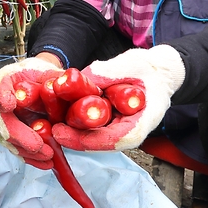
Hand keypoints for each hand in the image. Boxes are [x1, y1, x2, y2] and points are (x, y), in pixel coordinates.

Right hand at [0, 57, 62, 167]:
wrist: (36, 83)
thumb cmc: (39, 75)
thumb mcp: (47, 69)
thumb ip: (55, 77)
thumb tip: (65, 85)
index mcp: (6, 79)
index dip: (2, 96)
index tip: (9, 104)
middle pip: (2, 119)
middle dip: (19, 135)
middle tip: (38, 145)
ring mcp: (3, 120)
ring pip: (8, 139)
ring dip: (26, 150)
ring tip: (48, 156)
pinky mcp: (12, 135)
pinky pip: (17, 149)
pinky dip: (31, 158)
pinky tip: (46, 163)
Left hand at [52, 45, 184, 151]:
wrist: (160, 72)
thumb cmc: (150, 69)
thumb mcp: (132, 64)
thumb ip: (108, 72)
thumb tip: (82, 78)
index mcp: (139, 124)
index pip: (110, 140)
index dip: (84, 139)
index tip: (61, 131)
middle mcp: (127, 133)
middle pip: (96, 143)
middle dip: (71, 137)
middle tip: (48, 127)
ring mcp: (117, 130)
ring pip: (91, 137)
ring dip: (70, 131)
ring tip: (47, 122)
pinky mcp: (109, 123)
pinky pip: (90, 127)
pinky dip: (74, 122)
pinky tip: (57, 113)